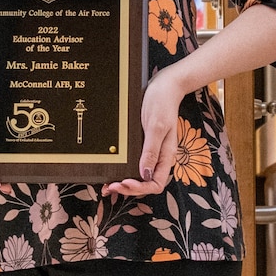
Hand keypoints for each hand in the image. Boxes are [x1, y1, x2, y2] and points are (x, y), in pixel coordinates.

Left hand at [104, 69, 187, 198]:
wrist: (164, 86)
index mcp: (166, 155)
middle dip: (129, 189)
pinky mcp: (145, 145)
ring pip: (140, 176)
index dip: (140, 188)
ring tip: (109, 185)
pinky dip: (126, 171)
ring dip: (126, 183)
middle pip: (146, 183)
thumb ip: (151, 150)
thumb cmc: (162, 103)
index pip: (156, 183)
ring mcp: (152, 152)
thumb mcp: (155, 126)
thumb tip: (144, 174)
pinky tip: (115, 172)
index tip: (125, 182)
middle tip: (110, 187)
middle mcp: (160, 157)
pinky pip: (136, 164)